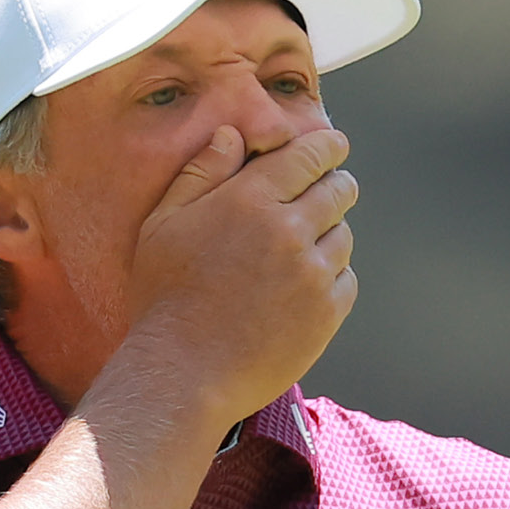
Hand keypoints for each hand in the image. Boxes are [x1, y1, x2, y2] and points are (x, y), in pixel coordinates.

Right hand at [120, 123, 360, 426]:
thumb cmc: (164, 298)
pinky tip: (300, 287)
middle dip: (334, 185)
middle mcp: (288, 230)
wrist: (183, 373)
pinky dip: (331, 276)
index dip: (327, 146)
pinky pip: (346, 278)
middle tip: (326, 190)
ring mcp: (312, 273)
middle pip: (338, 190)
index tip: (335, 144)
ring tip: (297, 250)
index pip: (308, 156)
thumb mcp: (164, 225)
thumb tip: (232, 135)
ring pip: (344, 235)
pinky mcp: (327, 312)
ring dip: (328, 233)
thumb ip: (201, 174)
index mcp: (249, 200)